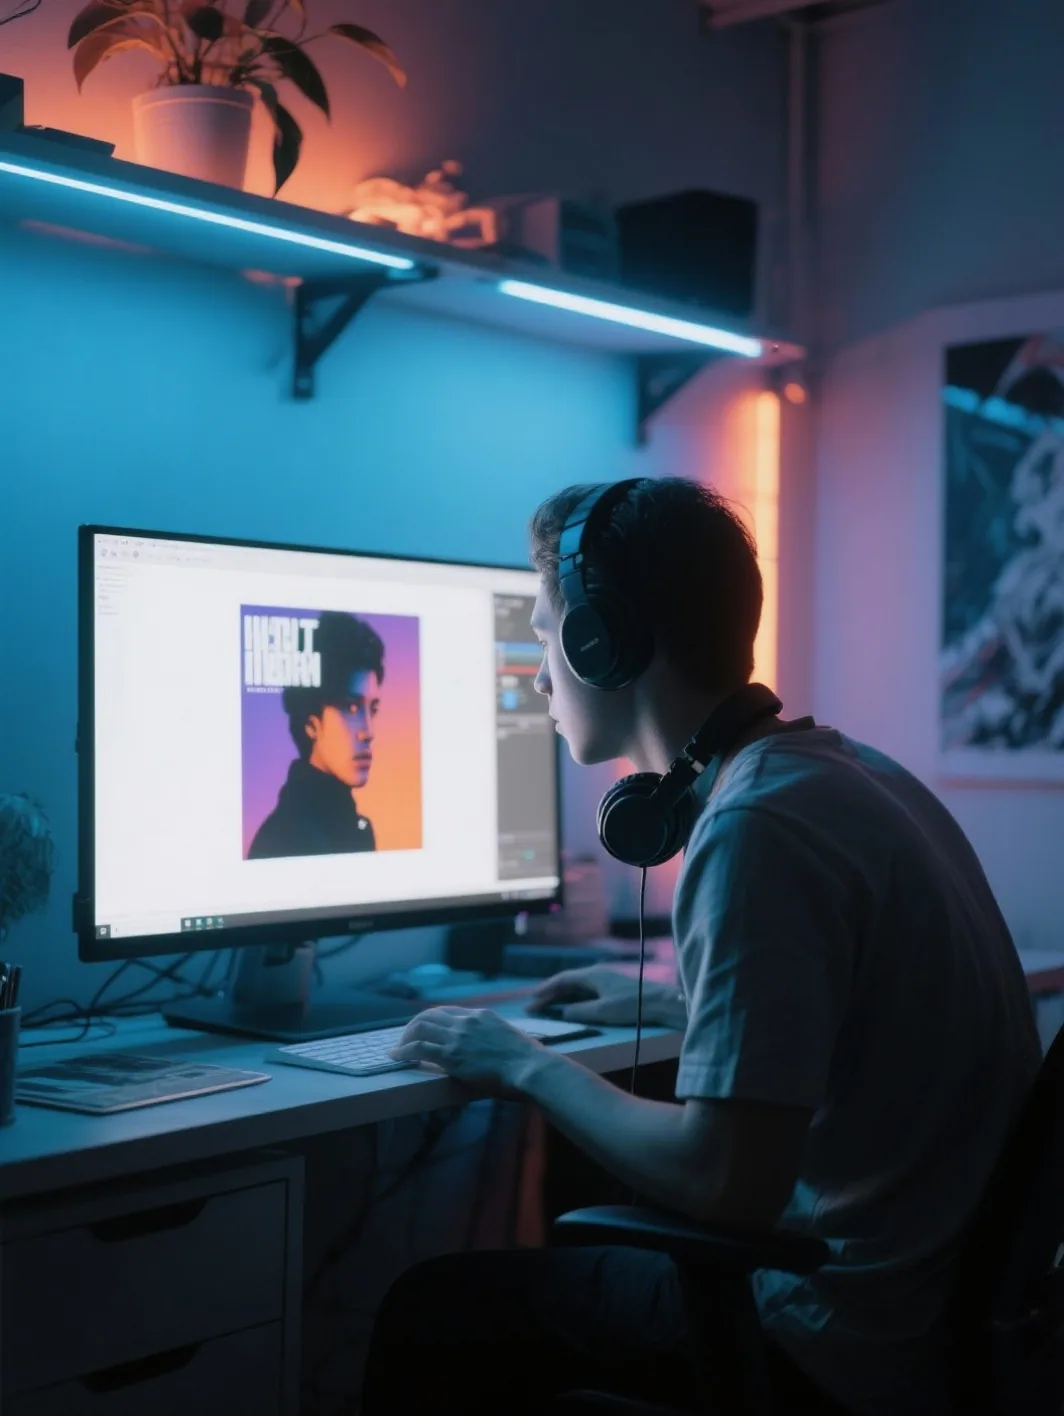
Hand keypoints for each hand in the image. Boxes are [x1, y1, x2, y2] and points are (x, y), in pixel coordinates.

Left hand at [389, 1006, 544, 1093]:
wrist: (527, 1065)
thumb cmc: (526, 1058)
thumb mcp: (510, 1036)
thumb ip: (496, 1035)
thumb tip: (495, 1044)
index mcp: (481, 1015)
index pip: (448, 1010)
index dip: (432, 1019)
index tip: (425, 1028)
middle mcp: (466, 1021)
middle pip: (430, 1015)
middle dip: (414, 1025)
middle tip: (407, 1037)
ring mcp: (457, 1037)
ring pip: (420, 1028)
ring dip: (405, 1037)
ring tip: (398, 1047)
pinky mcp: (451, 1055)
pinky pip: (419, 1048)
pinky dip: (403, 1050)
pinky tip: (395, 1055)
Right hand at [526, 964, 644, 1026]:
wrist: (660, 1003)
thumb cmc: (631, 1005)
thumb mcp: (602, 1011)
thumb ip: (579, 1011)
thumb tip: (562, 1013)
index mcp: (592, 975)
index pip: (562, 979)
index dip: (545, 989)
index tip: (531, 999)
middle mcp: (596, 975)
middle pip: (567, 984)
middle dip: (549, 995)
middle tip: (534, 1008)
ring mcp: (604, 982)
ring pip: (576, 989)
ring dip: (560, 999)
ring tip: (545, 1010)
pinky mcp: (611, 990)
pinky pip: (585, 993)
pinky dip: (573, 1001)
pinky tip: (568, 1010)